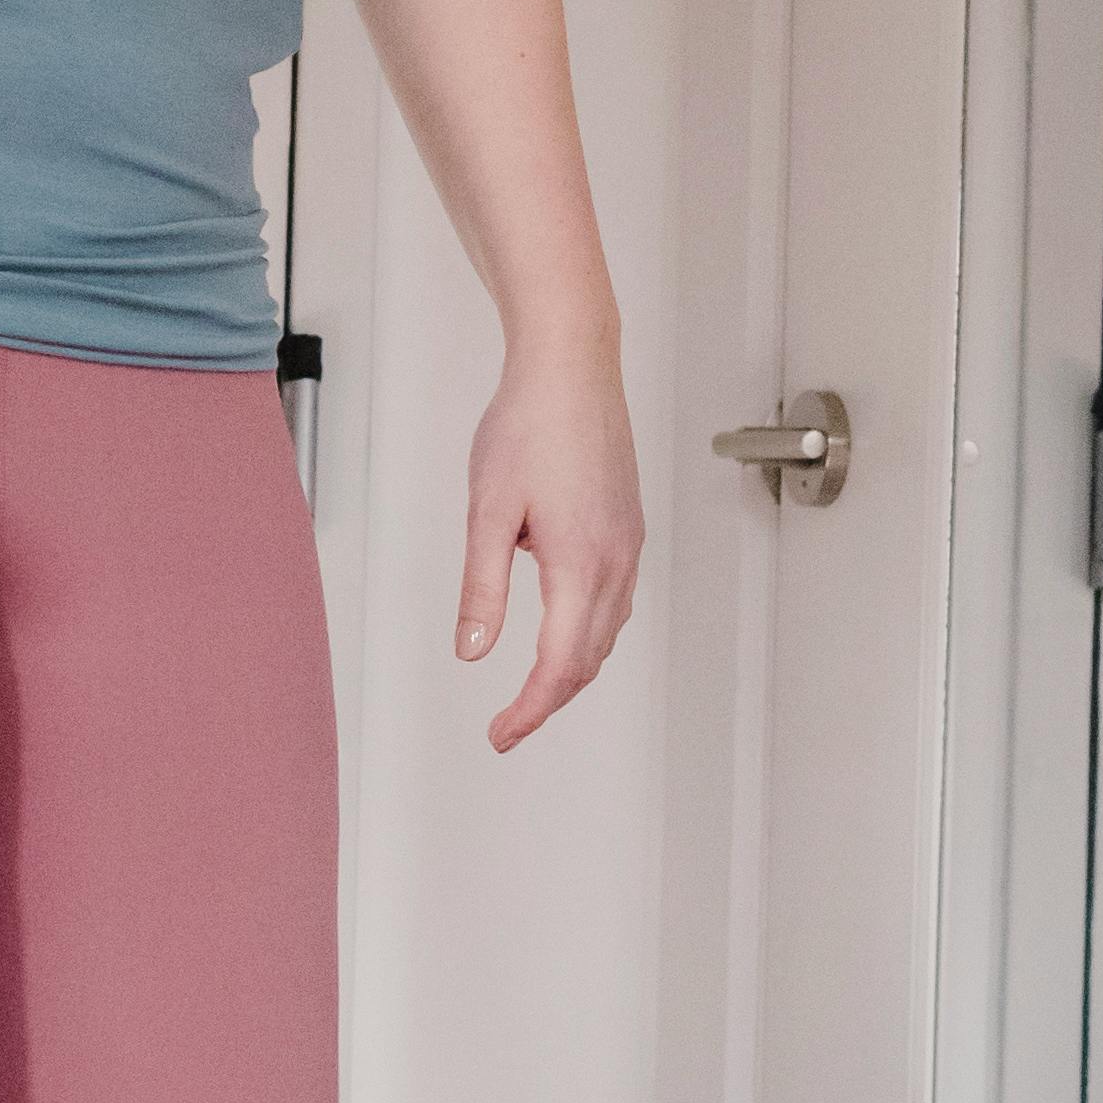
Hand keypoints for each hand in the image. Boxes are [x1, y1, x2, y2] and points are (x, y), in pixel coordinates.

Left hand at [455, 333, 642, 748]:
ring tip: (533, 689)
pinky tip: (563, 625)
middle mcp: (616, 561)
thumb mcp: (487, 511)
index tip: (500, 736)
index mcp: (581, 565)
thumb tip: (473, 651)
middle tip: (507, 726)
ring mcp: (628, 543)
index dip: (529, 711)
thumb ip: (481, 588)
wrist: (571, 366)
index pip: (560, 666)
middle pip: (589, 659)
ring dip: (573, 669)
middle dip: (549, 699)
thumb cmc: (527, 426)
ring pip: (608, 632)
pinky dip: (589, 632)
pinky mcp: (628, 525)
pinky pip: (615, 599)